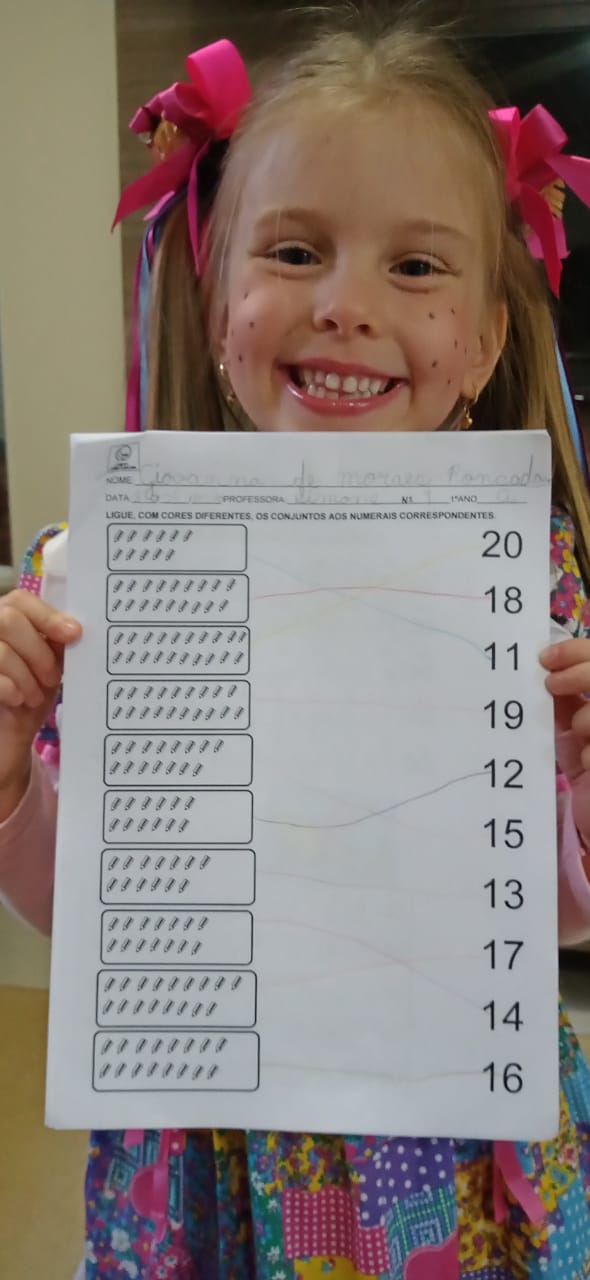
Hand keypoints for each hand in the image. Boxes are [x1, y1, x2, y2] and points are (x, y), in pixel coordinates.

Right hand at [0, 590, 81, 817]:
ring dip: (26, 676)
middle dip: (37, 651)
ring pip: (1, 651)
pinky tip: (17, 700)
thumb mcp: (48, 666)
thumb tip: (73, 628)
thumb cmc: (28, 693)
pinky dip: (10, 689)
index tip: (74, 634)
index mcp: (4, 617)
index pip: (20, 599)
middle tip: (53, 677)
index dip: (47, 615)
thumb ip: (55, 644)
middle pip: (8, 619)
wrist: (7, 734)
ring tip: (33, 695)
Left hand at [540, 637, 589, 775]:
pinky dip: (589, 755)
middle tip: (550, 684)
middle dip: (579, 673)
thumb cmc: (588, 773)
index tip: (544, 658)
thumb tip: (544, 665)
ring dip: (586, 720)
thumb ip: (566, 699)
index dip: (577, 651)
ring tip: (581, 739)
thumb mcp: (572, 730)